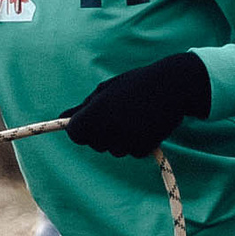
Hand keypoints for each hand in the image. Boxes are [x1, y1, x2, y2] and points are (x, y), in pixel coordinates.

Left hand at [65, 52, 211, 157]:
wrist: (172, 86)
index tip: (91, 118)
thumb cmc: (135, 83)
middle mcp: (108, 131)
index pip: (75, 134)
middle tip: (118, 111)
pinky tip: (145, 124)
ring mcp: (126, 141)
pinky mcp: (143, 149)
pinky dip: (136, 142)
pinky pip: (132, 152)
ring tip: (133, 116)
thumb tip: (61, 117)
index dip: (81, 127)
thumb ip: (83, 107)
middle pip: (94, 143)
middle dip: (101, 132)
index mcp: (95, 114)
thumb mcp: (106, 90)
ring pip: (113, 150)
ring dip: (119, 138)